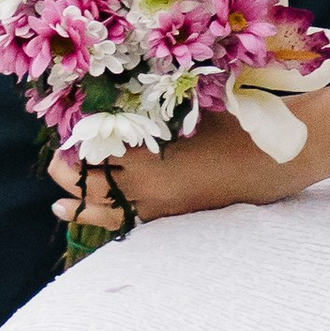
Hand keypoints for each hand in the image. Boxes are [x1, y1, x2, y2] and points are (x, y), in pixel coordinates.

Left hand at [50, 113, 290, 234]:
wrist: (272, 160)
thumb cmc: (231, 126)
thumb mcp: (185, 111)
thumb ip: (148, 115)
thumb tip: (115, 108)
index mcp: (147, 162)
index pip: (94, 158)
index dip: (77, 147)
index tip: (66, 136)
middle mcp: (148, 192)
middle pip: (94, 190)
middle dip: (71, 178)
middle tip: (57, 163)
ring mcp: (162, 210)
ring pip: (110, 215)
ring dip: (84, 209)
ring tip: (59, 208)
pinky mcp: (175, 218)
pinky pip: (133, 222)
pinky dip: (112, 218)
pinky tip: (100, 217)